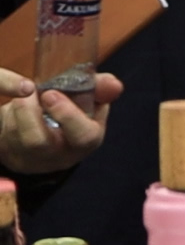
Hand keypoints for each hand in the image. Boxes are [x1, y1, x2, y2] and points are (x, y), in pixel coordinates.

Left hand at [0, 69, 121, 174]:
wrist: (43, 141)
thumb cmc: (69, 118)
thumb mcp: (89, 104)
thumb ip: (101, 89)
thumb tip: (114, 85)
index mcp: (85, 141)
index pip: (83, 136)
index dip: (68, 115)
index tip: (51, 94)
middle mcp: (59, 156)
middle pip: (38, 141)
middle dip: (29, 113)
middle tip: (30, 92)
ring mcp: (31, 159)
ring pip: (15, 136)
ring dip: (17, 110)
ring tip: (25, 95)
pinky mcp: (11, 156)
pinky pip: (4, 136)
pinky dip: (7, 116)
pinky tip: (16, 107)